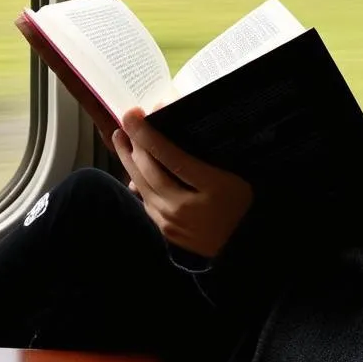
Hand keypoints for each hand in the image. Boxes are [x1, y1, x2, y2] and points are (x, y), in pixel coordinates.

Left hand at [112, 107, 252, 257]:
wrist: (242, 246)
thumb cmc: (242, 204)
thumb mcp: (234, 175)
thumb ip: (207, 155)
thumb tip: (177, 129)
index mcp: (210, 187)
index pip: (171, 157)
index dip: (149, 135)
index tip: (133, 115)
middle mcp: (185, 206)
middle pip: (150, 171)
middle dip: (134, 143)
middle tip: (126, 121)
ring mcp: (172, 221)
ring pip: (142, 186)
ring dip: (128, 160)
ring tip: (120, 139)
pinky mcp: (165, 230)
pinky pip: (146, 201)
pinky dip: (137, 181)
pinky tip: (133, 168)